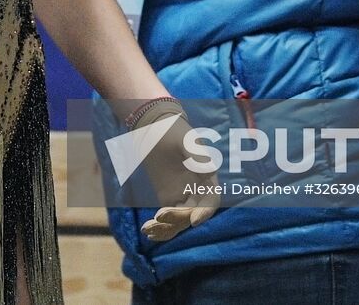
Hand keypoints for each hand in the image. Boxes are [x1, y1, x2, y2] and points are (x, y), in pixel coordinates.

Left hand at [134, 111, 218, 241]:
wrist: (153, 128)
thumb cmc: (172, 130)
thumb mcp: (184, 139)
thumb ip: (196, 154)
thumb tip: (209, 171)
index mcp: (206, 176)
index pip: (211, 200)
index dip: (205, 212)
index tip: (193, 221)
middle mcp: (197, 189)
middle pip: (193, 212)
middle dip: (178, 218)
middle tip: (159, 216)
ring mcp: (183, 195)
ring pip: (180, 220)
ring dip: (167, 228)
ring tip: (149, 229)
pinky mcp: (168, 198)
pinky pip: (168, 218)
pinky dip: (160, 227)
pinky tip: (147, 231)